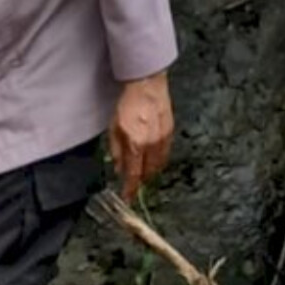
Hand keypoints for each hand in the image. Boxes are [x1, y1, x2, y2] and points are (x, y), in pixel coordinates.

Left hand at [108, 72, 173, 203]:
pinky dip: (158, 159)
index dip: (131, 190)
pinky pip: (165, 154)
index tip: (128, 198)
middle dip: (140, 180)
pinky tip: (152, 157)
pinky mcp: (171, 133)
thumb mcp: (113, 128)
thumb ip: (116, 151)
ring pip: (159, 165)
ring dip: (150, 171)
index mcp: (136, 145)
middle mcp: (152, 145)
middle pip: (148, 173)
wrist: (147, 86)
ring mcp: (163, 139)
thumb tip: (118, 168)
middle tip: (133, 182)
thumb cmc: (128, 104)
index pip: (133, 175)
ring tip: (142, 171)